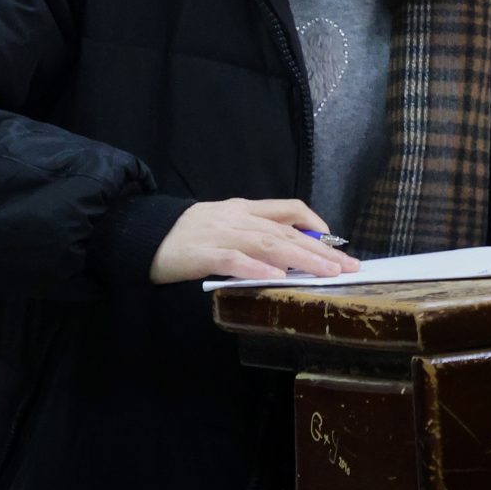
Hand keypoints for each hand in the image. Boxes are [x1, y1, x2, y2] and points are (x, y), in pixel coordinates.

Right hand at [149, 198, 361, 284]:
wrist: (142, 234)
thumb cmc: (186, 235)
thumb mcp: (224, 223)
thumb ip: (252, 232)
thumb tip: (288, 250)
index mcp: (244, 209)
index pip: (288, 209)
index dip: (315, 223)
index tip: (336, 241)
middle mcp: (238, 218)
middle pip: (287, 232)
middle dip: (321, 250)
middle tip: (348, 267)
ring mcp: (221, 234)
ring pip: (268, 244)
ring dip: (301, 260)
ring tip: (326, 273)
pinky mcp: (203, 254)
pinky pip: (234, 261)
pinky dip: (256, 269)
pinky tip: (276, 280)